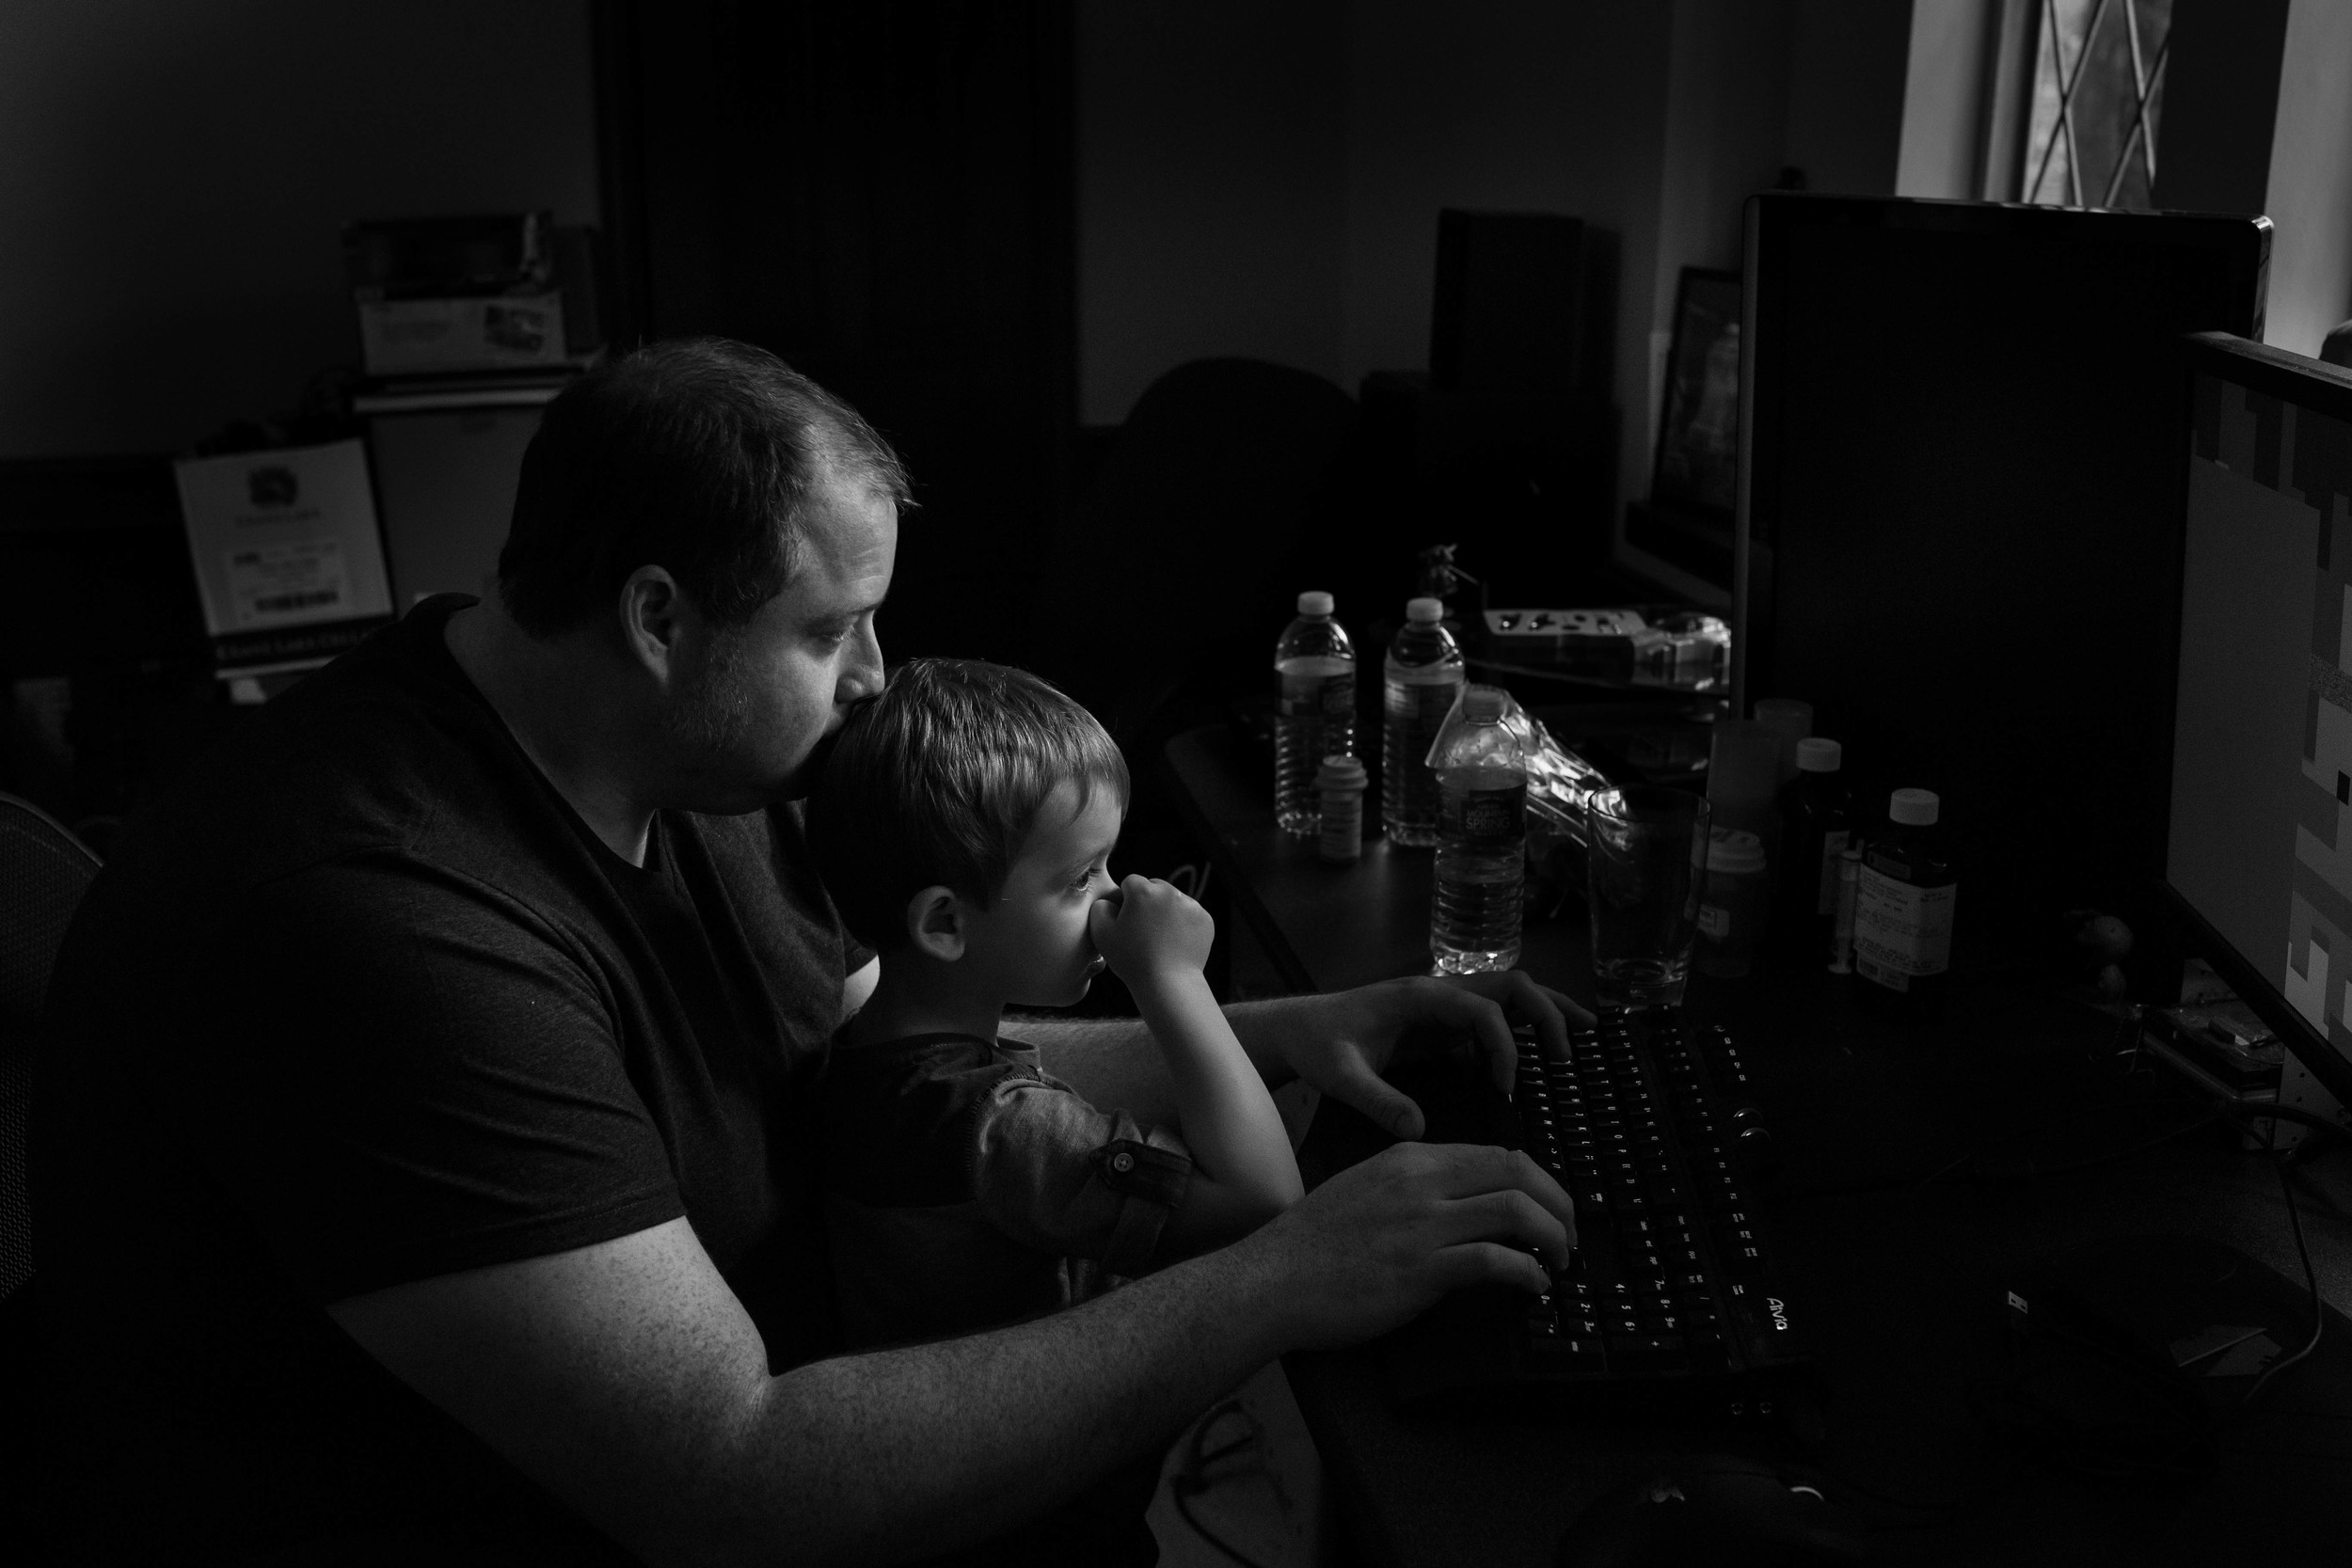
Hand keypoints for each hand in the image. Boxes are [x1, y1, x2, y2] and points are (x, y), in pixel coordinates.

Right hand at [1088, 874, 1213, 985]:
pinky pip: (1189, 914)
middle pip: (1155, 887)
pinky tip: (1175, 942)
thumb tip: (1109, 901)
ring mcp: (1190, 904)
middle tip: (1143, 929)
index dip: (1126, 900)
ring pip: (1173, 899)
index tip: (1127, 919)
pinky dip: (1183, 923)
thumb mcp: (1102, 934)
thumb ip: (1100, 908)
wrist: (1168, 983)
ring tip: (1160, 938)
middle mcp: (1169, 891)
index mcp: (1143, 891)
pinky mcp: (1205, 919)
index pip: (1131, 882)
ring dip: (1166, 911)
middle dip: (1148, 901)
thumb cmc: (1132, 960)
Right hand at [1229, 1142, 1575, 1349]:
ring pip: (1517, 1211)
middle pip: (1518, 1171)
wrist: (1271, 1280)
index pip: (1495, 1153)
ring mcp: (1422, 1224)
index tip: (1550, 1207)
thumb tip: (1463, 1208)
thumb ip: (1413, 1189)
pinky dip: (1528, 1273)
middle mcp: (1421, 1181)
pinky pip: (1495, 1261)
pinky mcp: (1421, 1270)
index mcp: (1408, 1158)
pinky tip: (1534, 1287)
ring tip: (1561, 1262)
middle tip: (1572, 1234)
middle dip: (1560, 1202)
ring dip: (1555, 1237)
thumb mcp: (1366, 1191)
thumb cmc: (1313, 1245)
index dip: (1537, 1180)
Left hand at [1238, 972, 1589, 1140]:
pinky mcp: (1444, 1023)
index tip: (1506, 1089)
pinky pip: (1495, 1019)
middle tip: (1569, 1055)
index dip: (1504, 1047)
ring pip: (1509, 995)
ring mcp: (1445, 1005)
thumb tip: (1419, 1130)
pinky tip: (1544, 1059)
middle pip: (1511, 987)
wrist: (1298, 1029)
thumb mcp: (1341, 1076)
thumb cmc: (1318, 1046)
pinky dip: (1525, 1031)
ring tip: (1586, 1036)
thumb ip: (1376, 1100)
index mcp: (1421, 998)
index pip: (1483, 1011)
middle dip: (1546, 1015)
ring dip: (1546, 1012)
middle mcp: (1440, 993)